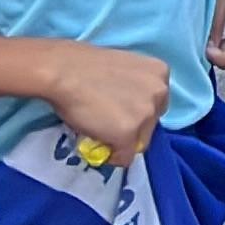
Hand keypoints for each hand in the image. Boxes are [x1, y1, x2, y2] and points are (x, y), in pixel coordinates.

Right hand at [44, 42, 171, 164]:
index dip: (137, 112)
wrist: (63, 71)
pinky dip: (111, 156)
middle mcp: (160, 92)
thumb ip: (135, 89)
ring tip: (99, 131)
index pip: (156, 104)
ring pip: (139, 142)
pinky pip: (124, 158)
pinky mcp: (129, 134)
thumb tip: (128, 110)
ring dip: (122, 141)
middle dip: (132, 128)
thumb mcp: (124, 71)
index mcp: (160, 72)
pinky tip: (96, 141)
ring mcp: (146, 114)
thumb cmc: (86, 66)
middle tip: (108, 124)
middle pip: (151, 125)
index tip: (120, 113)